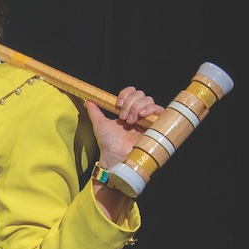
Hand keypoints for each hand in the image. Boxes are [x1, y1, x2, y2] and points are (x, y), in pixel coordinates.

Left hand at [82, 89, 164, 220]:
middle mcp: (138, 113)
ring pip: (149, 100)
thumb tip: (88, 100)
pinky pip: (159, 110)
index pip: (132, 92)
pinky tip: (141, 116)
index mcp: (127, 111)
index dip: (126, 94)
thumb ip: (94, 111)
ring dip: (137, 107)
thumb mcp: (100, 124)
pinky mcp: (156, 126)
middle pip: (141, 94)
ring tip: (130, 121)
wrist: (116, 156)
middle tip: (124, 118)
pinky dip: (150, 109)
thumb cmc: (108, 143)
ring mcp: (147, 119)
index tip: (118, 104)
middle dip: (130, 103)